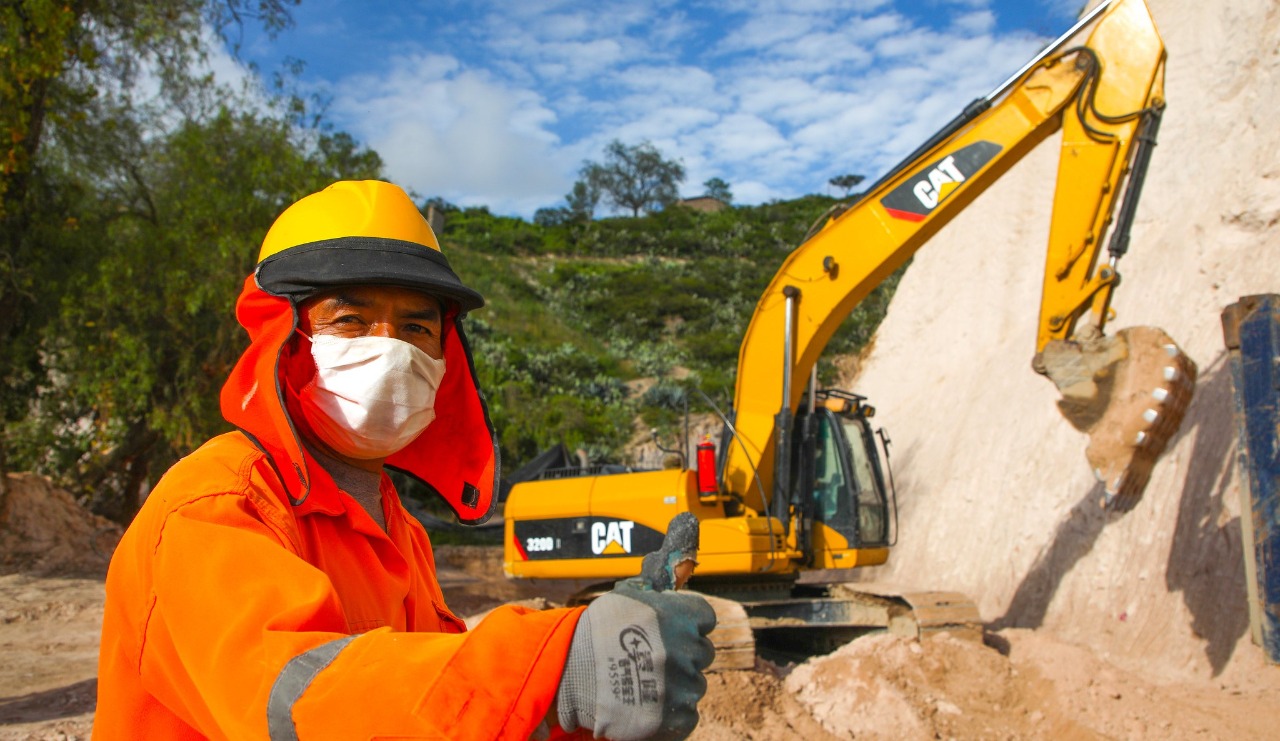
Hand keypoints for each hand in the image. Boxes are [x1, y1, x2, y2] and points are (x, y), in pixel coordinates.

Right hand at [556, 580, 715, 739]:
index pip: (705, 617)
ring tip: (643, 683)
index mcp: (677, 615)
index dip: (689, 624)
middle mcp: (685, 648)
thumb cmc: (592, 634)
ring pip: (694, 684)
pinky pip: (686, 715)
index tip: (673, 630)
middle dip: (682, 654)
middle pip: (702, 652)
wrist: (567, 676)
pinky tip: (646, 704)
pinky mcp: (676, 717)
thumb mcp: (624, 599)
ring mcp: (683, 685)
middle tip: (652, 659)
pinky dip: (670, 713)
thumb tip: (672, 579)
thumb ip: (654, 593)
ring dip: (675, 684)